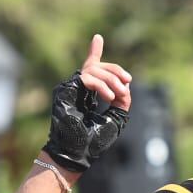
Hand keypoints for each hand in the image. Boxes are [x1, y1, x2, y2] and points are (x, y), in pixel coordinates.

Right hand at [43, 34, 131, 172]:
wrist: (76, 154)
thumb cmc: (92, 143)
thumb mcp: (115, 119)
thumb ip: (121, 101)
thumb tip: (126, 84)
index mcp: (86, 94)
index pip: (91, 68)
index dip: (94, 51)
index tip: (98, 37)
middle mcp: (76, 89)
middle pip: (97, 66)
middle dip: (115, 71)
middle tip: (127, 83)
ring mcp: (69, 88)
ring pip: (93, 69)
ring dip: (111, 79)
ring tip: (119, 94)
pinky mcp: (65, 90)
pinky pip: (87, 77)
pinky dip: (102, 85)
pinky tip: (109, 96)